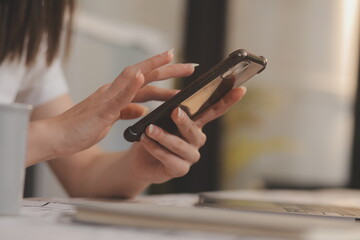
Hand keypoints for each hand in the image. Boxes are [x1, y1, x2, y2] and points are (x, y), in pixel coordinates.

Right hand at [48, 50, 195, 156]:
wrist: (56, 137)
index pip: (145, 81)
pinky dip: (131, 85)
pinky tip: (143, 76)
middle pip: (145, 75)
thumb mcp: (109, 120)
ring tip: (172, 58)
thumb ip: (124, 111)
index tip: (180, 68)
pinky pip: (118, 96)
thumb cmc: (81, 130)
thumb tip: (141, 110)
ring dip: (154, 67)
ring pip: (134, 78)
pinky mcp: (101, 110)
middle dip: (168, 68)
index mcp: (116, 95)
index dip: (163, 74)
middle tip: (191, 65)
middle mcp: (113, 91)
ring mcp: (107, 98)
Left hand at [128, 87, 246, 183]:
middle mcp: (197, 140)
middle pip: (195, 131)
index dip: (228, 101)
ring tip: (150, 129)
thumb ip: (170, 110)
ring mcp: (190, 156)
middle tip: (175, 112)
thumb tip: (175, 102)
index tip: (240, 89)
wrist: (139, 160)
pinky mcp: (179, 169)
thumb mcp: (160, 119)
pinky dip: (156, 149)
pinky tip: (146, 142)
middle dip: (185, 121)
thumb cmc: (152, 135)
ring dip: (164, 137)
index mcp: (196, 124)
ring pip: (181, 146)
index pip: (215, 111)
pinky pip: (170, 159)